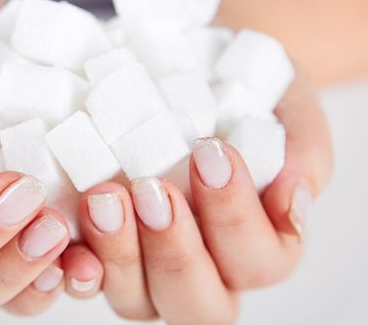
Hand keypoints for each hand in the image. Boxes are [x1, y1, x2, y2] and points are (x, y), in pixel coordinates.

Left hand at [58, 73, 333, 323]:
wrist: (198, 66)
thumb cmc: (249, 92)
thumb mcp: (290, 104)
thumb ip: (305, 151)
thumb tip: (295, 196)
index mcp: (259, 244)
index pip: (260, 262)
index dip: (237, 220)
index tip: (213, 154)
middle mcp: (206, 268)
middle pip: (200, 305)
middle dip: (175, 252)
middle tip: (153, 191)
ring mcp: (147, 267)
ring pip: (138, 302)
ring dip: (119, 255)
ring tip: (104, 198)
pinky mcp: (100, 248)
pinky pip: (85, 279)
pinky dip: (74, 263)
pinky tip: (62, 228)